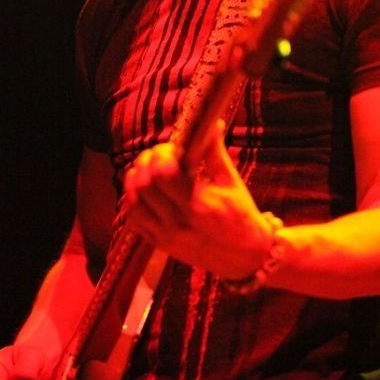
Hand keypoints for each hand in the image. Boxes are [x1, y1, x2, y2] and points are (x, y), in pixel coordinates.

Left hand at [124, 121, 272, 279]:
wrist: (246, 258)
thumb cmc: (242, 215)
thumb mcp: (231, 182)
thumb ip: (215, 152)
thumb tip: (211, 121)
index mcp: (199, 205)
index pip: (165, 173)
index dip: (162, 154)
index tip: (171, 146)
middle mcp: (179, 223)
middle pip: (145, 184)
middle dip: (147, 161)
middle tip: (158, 153)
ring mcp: (167, 237)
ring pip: (134, 202)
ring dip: (136, 178)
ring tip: (148, 167)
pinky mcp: (160, 246)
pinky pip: (135, 220)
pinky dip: (133, 199)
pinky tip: (143, 188)